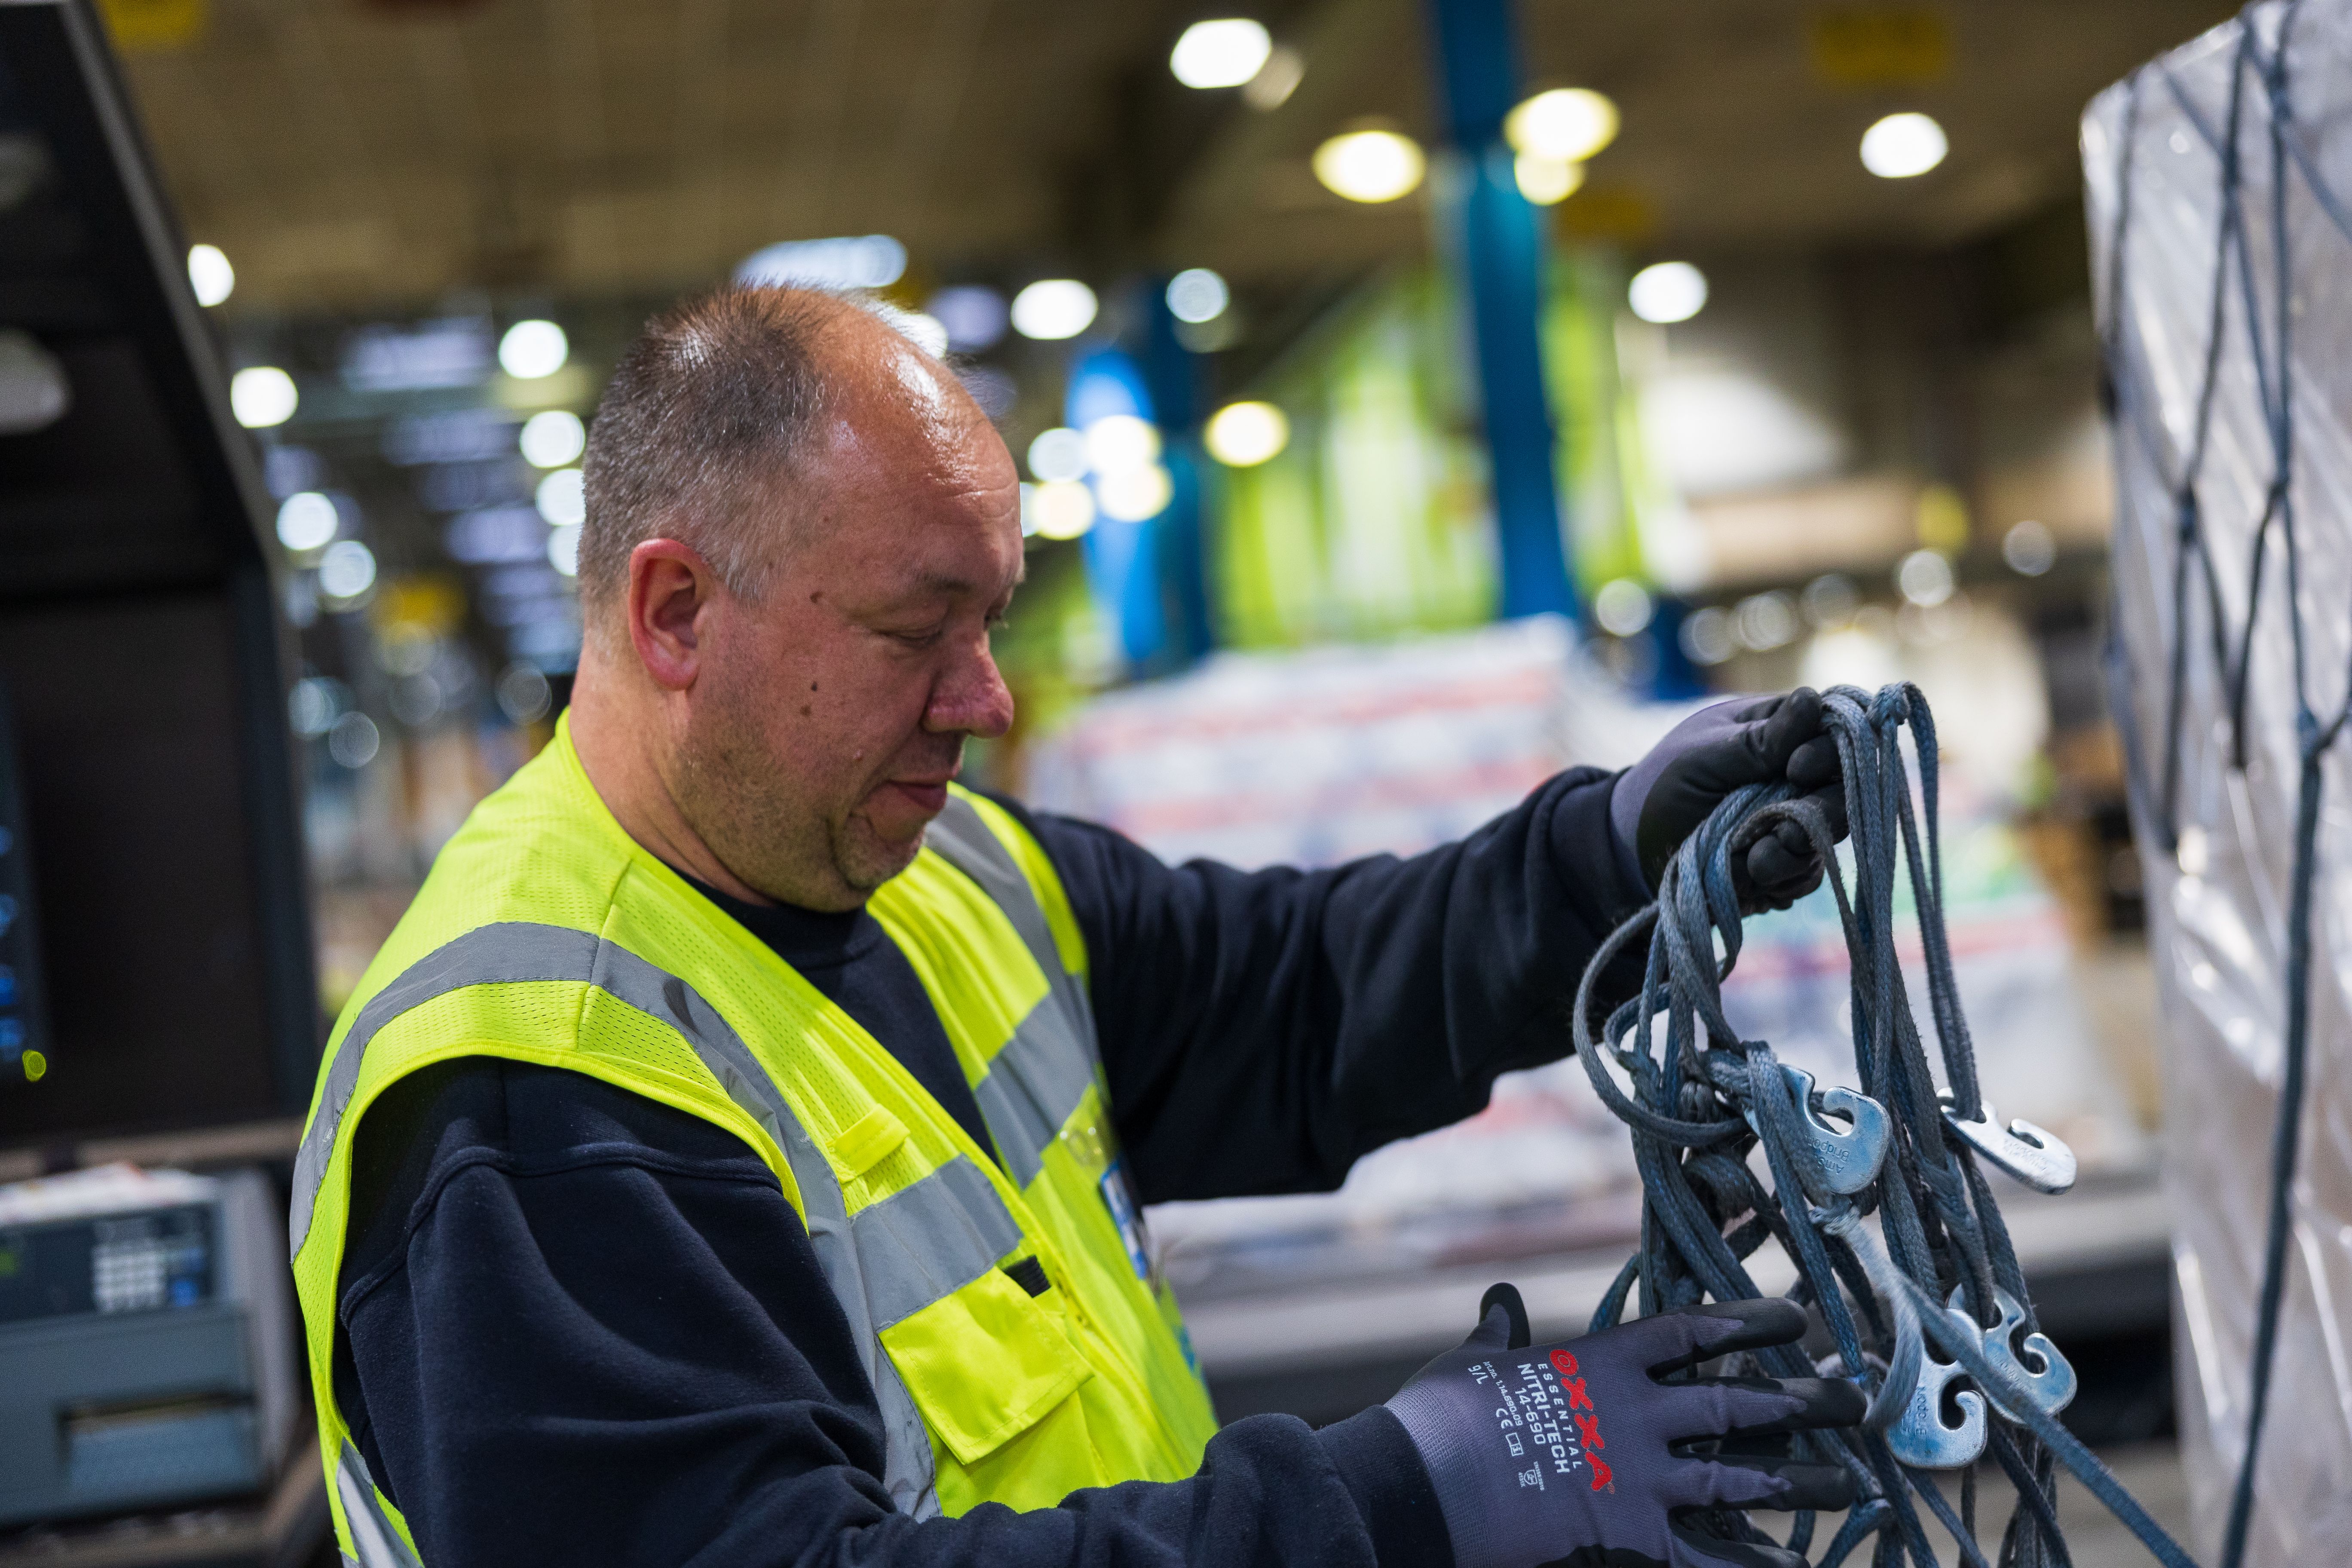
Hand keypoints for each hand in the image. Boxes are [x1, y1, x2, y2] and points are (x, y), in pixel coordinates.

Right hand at [1384, 1288, 1863, 1567]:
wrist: (1429, 1485)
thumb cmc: (1443, 1418)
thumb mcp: (1473, 1362)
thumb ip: (1500, 1333)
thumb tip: (1499, 1299)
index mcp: (1602, 1365)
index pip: (1692, 1332)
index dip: (1748, 1323)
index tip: (1796, 1319)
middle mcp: (1637, 1417)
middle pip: (1738, 1405)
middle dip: (1802, 1403)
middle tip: (1854, 1400)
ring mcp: (1640, 1479)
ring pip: (1742, 1479)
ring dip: (1802, 1483)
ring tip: (1853, 1485)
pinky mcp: (1630, 1536)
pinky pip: (1708, 1558)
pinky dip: (1753, 1566)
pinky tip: (1794, 1567)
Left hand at [1609, 689, 1845, 906]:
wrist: (1632, 845)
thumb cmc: (1664, 782)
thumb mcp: (1707, 754)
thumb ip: (1762, 739)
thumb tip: (1813, 700)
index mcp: (1782, 735)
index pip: (1834, 737)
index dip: (1829, 754)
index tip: (1797, 767)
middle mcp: (1798, 779)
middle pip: (1843, 795)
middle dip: (1822, 814)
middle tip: (1785, 829)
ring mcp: (1794, 825)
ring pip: (1826, 842)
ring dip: (1793, 855)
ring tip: (1753, 859)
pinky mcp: (1784, 866)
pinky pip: (1804, 878)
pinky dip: (1779, 881)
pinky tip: (1746, 874)